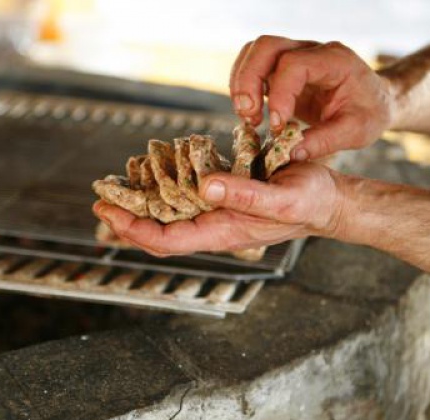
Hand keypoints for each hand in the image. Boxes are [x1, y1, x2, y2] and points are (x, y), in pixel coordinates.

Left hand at [92, 163, 347, 256]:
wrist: (328, 199)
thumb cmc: (310, 201)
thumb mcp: (282, 198)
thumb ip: (245, 194)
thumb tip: (205, 186)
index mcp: (222, 233)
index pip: (166, 241)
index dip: (133, 229)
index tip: (106, 211)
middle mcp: (213, 225)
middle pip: (159, 231)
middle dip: (128, 218)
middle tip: (101, 196)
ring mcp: (217, 211)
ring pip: (169, 214)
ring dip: (143, 202)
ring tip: (119, 183)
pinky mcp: (222, 194)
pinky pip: (186, 195)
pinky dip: (166, 184)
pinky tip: (154, 169)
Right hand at [230, 35, 392, 159]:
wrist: (375, 101)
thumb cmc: (370, 112)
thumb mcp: (357, 131)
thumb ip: (325, 141)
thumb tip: (290, 153)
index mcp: (335, 60)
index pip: (294, 64)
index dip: (279, 94)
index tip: (277, 125)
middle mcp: (311, 51)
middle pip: (266, 47)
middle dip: (249, 80)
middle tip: (249, 115)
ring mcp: (295, 56)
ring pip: (255, 52)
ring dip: (242, 82)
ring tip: (248, 116)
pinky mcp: (283, 69)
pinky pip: (254, 66)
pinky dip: (243, 86)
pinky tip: (251, 113)